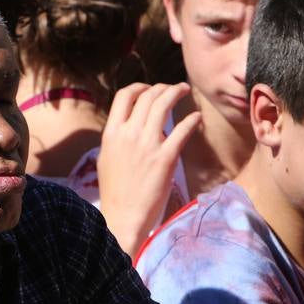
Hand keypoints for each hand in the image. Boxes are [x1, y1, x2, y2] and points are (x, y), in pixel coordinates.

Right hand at [97, 82, 200, 253]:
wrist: (123, 216)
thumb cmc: (114, 191)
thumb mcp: (106, 158)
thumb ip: (118, 138)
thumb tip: (132, 125)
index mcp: (112, 133)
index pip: (124, 96)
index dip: (139, 87)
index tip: (149, 89)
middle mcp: (129, 134)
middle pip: (147, 96)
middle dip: (162, 87)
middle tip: (173, 89)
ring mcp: (148, 145)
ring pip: (163, 105)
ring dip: (176, 92)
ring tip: (185, 91)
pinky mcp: (166, 158)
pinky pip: (182, 130)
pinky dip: (191, 119)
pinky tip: (196, 117)